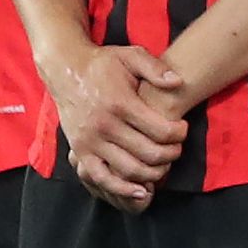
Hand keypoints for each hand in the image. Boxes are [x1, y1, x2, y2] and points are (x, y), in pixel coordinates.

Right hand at [50, 40, 189, 209]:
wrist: (65, 70)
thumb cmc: (103, 63)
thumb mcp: (131, 55)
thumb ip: (155, 68)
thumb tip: (178, 82)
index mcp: (120, 103)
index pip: (161, 130)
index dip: (179, 134)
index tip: (182, 129)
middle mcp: (104, 125)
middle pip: (149, 153)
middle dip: (171, 154)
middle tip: (177, 148)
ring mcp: (90, 141)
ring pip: (130, 169)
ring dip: (154, 173)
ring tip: (164, 164)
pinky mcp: (80, 152)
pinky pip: (102, 178)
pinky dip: (123, 189)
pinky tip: (142, 191)